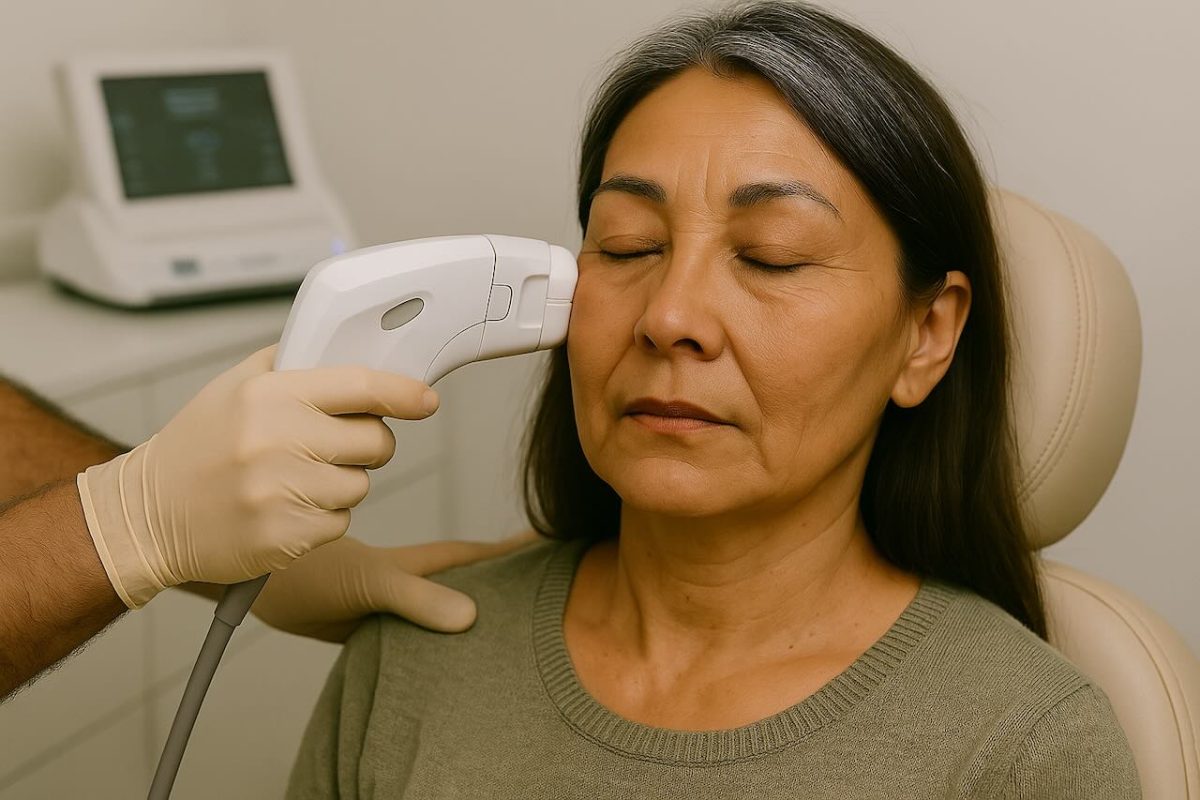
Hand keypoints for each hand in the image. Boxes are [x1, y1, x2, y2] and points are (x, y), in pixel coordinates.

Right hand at [77, 345, 439, 607]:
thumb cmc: (197, 447)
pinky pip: (340, 522)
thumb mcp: (234, 387)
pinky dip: (322, 519)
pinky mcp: (286, 536)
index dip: (403, 393)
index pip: (360, 386)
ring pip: (360, 485)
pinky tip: (283, 508)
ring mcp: (283, 492)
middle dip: (365, 445)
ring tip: (292, 480)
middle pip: (375, 441)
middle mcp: (278, 441)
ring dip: (339, 484)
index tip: (426, 400)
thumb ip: (291, 363)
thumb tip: (349, 350)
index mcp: (270, 395)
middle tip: (328, 447)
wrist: (146, 516)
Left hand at [250, 531, 541, 641]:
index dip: (507, 550)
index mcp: (412, 565)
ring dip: (464, 613)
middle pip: (461, 581)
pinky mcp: (363, 627)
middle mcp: (403, 583)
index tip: (544, 542)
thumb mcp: (369, 583)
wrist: (257, 588)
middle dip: (499, 580)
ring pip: (436, 607)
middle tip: (541, 587)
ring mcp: (384, 604)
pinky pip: (408, 636)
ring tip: (502, 628)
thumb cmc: (307, 572)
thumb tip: (469, 616)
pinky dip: (427, 643)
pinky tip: (440, 659)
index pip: (471, 556)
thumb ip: (415, 597)